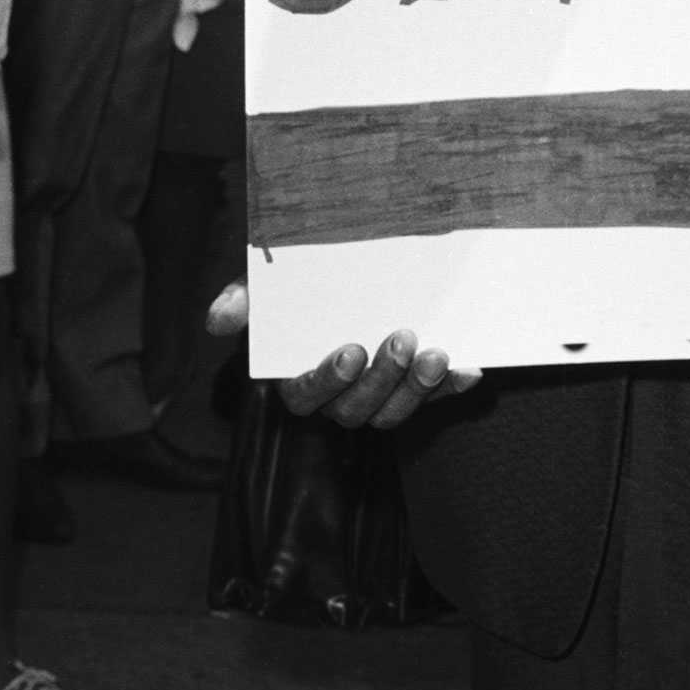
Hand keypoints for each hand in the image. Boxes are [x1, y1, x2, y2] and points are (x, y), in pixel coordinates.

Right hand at [206, 285, 482, 429]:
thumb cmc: (300, 286)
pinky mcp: (414, 388)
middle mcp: (338, 397)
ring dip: (417, 388)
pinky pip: (434, 398)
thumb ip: (245, 298)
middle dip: (381, 379)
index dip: (327, 379)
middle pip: (355, 409)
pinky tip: (471, 371)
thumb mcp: (269, 285)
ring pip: (393, 411)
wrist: (346, 278)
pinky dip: (452, 387)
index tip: (350, 351)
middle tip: (402, 339)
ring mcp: (379, 394)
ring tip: (437, 354)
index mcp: (298, 378)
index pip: (305, 395)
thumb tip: (218, 318)